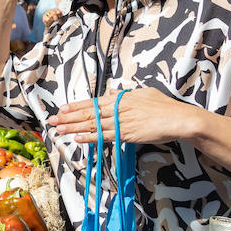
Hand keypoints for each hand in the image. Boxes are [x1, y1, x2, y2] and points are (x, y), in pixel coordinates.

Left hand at [48, 88, 200, 144]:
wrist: (179, 119)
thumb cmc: (164, 107)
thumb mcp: (144, 93)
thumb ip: (126, 93)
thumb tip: (113, 91)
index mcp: (122, 98)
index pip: (93, 102)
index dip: (76, 106)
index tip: (62, 108)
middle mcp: (118, 108)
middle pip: (89, 113)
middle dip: (68, 117)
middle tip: (52, 120)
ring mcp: (122, 121)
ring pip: (93, 124)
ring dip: (74, 127)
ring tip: (58, 129)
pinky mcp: (127, 133)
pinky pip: (104, 136)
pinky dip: (90, 137)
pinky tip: (77, 139)